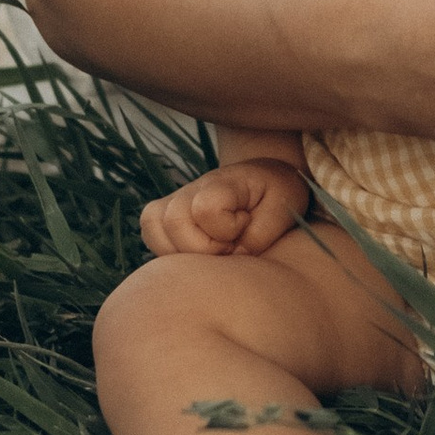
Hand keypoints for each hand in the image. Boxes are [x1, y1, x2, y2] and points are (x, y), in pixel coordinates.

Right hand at [140, 159, 315, 258]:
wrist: (261, 179)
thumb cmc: (274, 195)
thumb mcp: (283, 209)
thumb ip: (260, 235)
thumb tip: (232, 255)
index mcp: (223, 183)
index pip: (206, 209)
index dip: (228, 229)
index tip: (245, 224)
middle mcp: (190, 188)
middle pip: (174, 223)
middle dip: (205, 248)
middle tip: (229, 244)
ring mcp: (171, 200)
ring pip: (155, 232)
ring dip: (185, 252)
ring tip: (214, 247)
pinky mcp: (160, 215)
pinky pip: (151, 237)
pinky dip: (170, 252)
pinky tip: (197, 250)